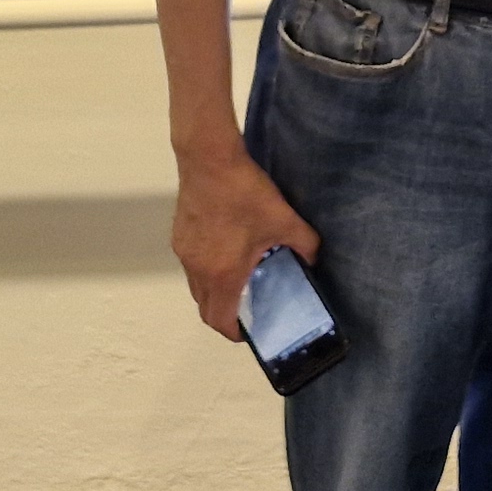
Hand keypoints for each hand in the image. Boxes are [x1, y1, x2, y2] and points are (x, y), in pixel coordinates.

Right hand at [171, 141, 320, 336]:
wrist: (208, 158)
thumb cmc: (245, 193)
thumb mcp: (286, 220)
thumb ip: (305, 246)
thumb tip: (312, 260)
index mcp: (222, 273)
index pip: (220, 320)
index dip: (235, 332)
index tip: (250, 329)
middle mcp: (197, 269)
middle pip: (205, 307)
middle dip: (225, 314)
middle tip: (248, 306)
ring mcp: (184, 252)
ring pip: (196, 286)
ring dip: (215, 290)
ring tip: (239, 277)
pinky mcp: (179, 235)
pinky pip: (192, 265)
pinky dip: (207, 269)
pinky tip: (226, 249)